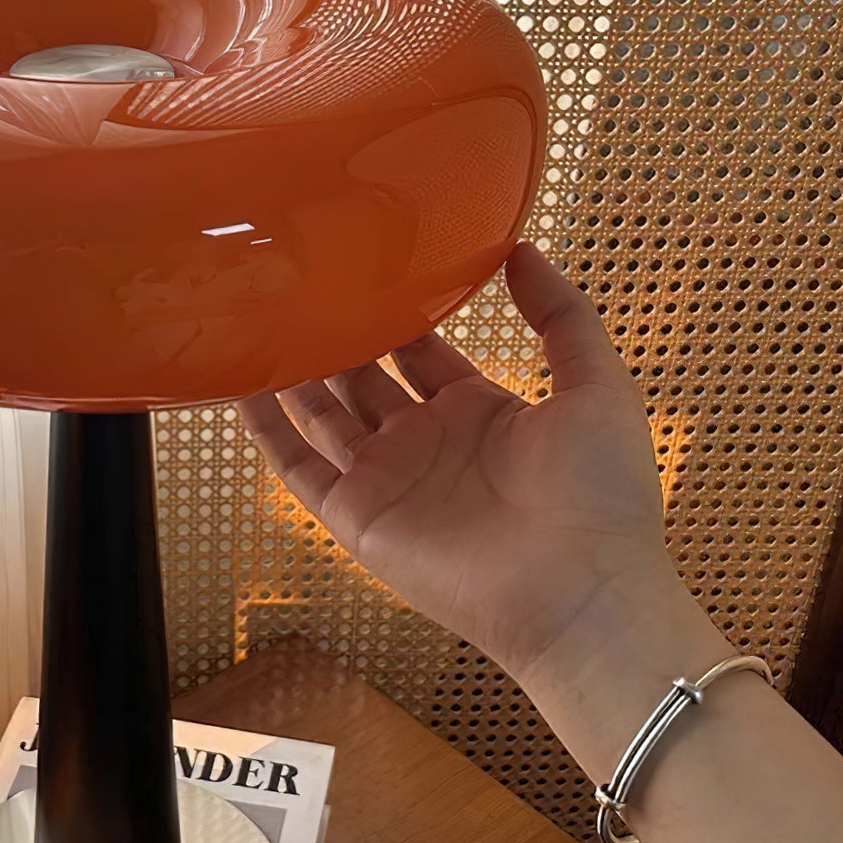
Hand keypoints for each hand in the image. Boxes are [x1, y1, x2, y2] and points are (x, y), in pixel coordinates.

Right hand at [241, 242, 679, 688]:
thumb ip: (561, 315)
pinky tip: (243, 388)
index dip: (398, 315)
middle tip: (304, 286)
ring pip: (326, 418)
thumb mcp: (596, 385)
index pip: (424, 353)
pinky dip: (269, 432)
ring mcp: (389, 482)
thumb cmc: (599, 496)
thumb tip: (520, 251)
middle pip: (367, 381)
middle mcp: (428, 444)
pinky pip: (301, 469)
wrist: (577, 591)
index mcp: (481, 412)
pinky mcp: (358, 519)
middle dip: (339, 338)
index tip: (368, 269)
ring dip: (296, 375)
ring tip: (263, 322)